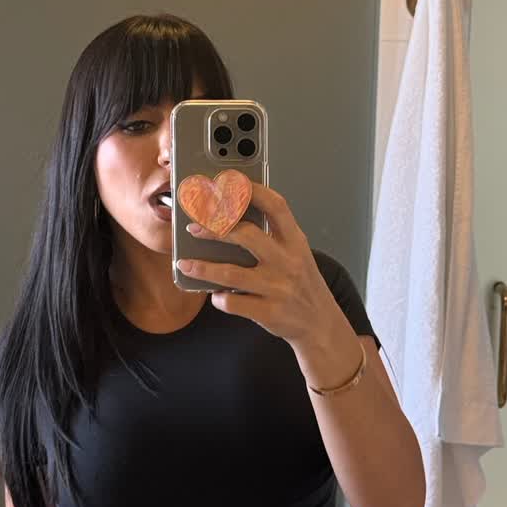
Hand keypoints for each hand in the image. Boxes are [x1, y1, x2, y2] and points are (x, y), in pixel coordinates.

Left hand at [178, 182, 363, 389]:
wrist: (321, 324)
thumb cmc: (302, 284)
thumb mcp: (297, 253)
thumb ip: (273, 234)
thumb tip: (230, 214)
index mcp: (295, 241)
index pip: (275, 206)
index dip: (251, 191)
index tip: (226, 182)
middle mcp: (288, 262)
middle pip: (247, 236)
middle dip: (215, 228)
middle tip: (194, 227)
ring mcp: (278, 288)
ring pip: (232, 274)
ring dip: (204, 268)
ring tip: (185, 264)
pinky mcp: (269, 312)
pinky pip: (233, 303)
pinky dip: (219, 299)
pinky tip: (214, 294)